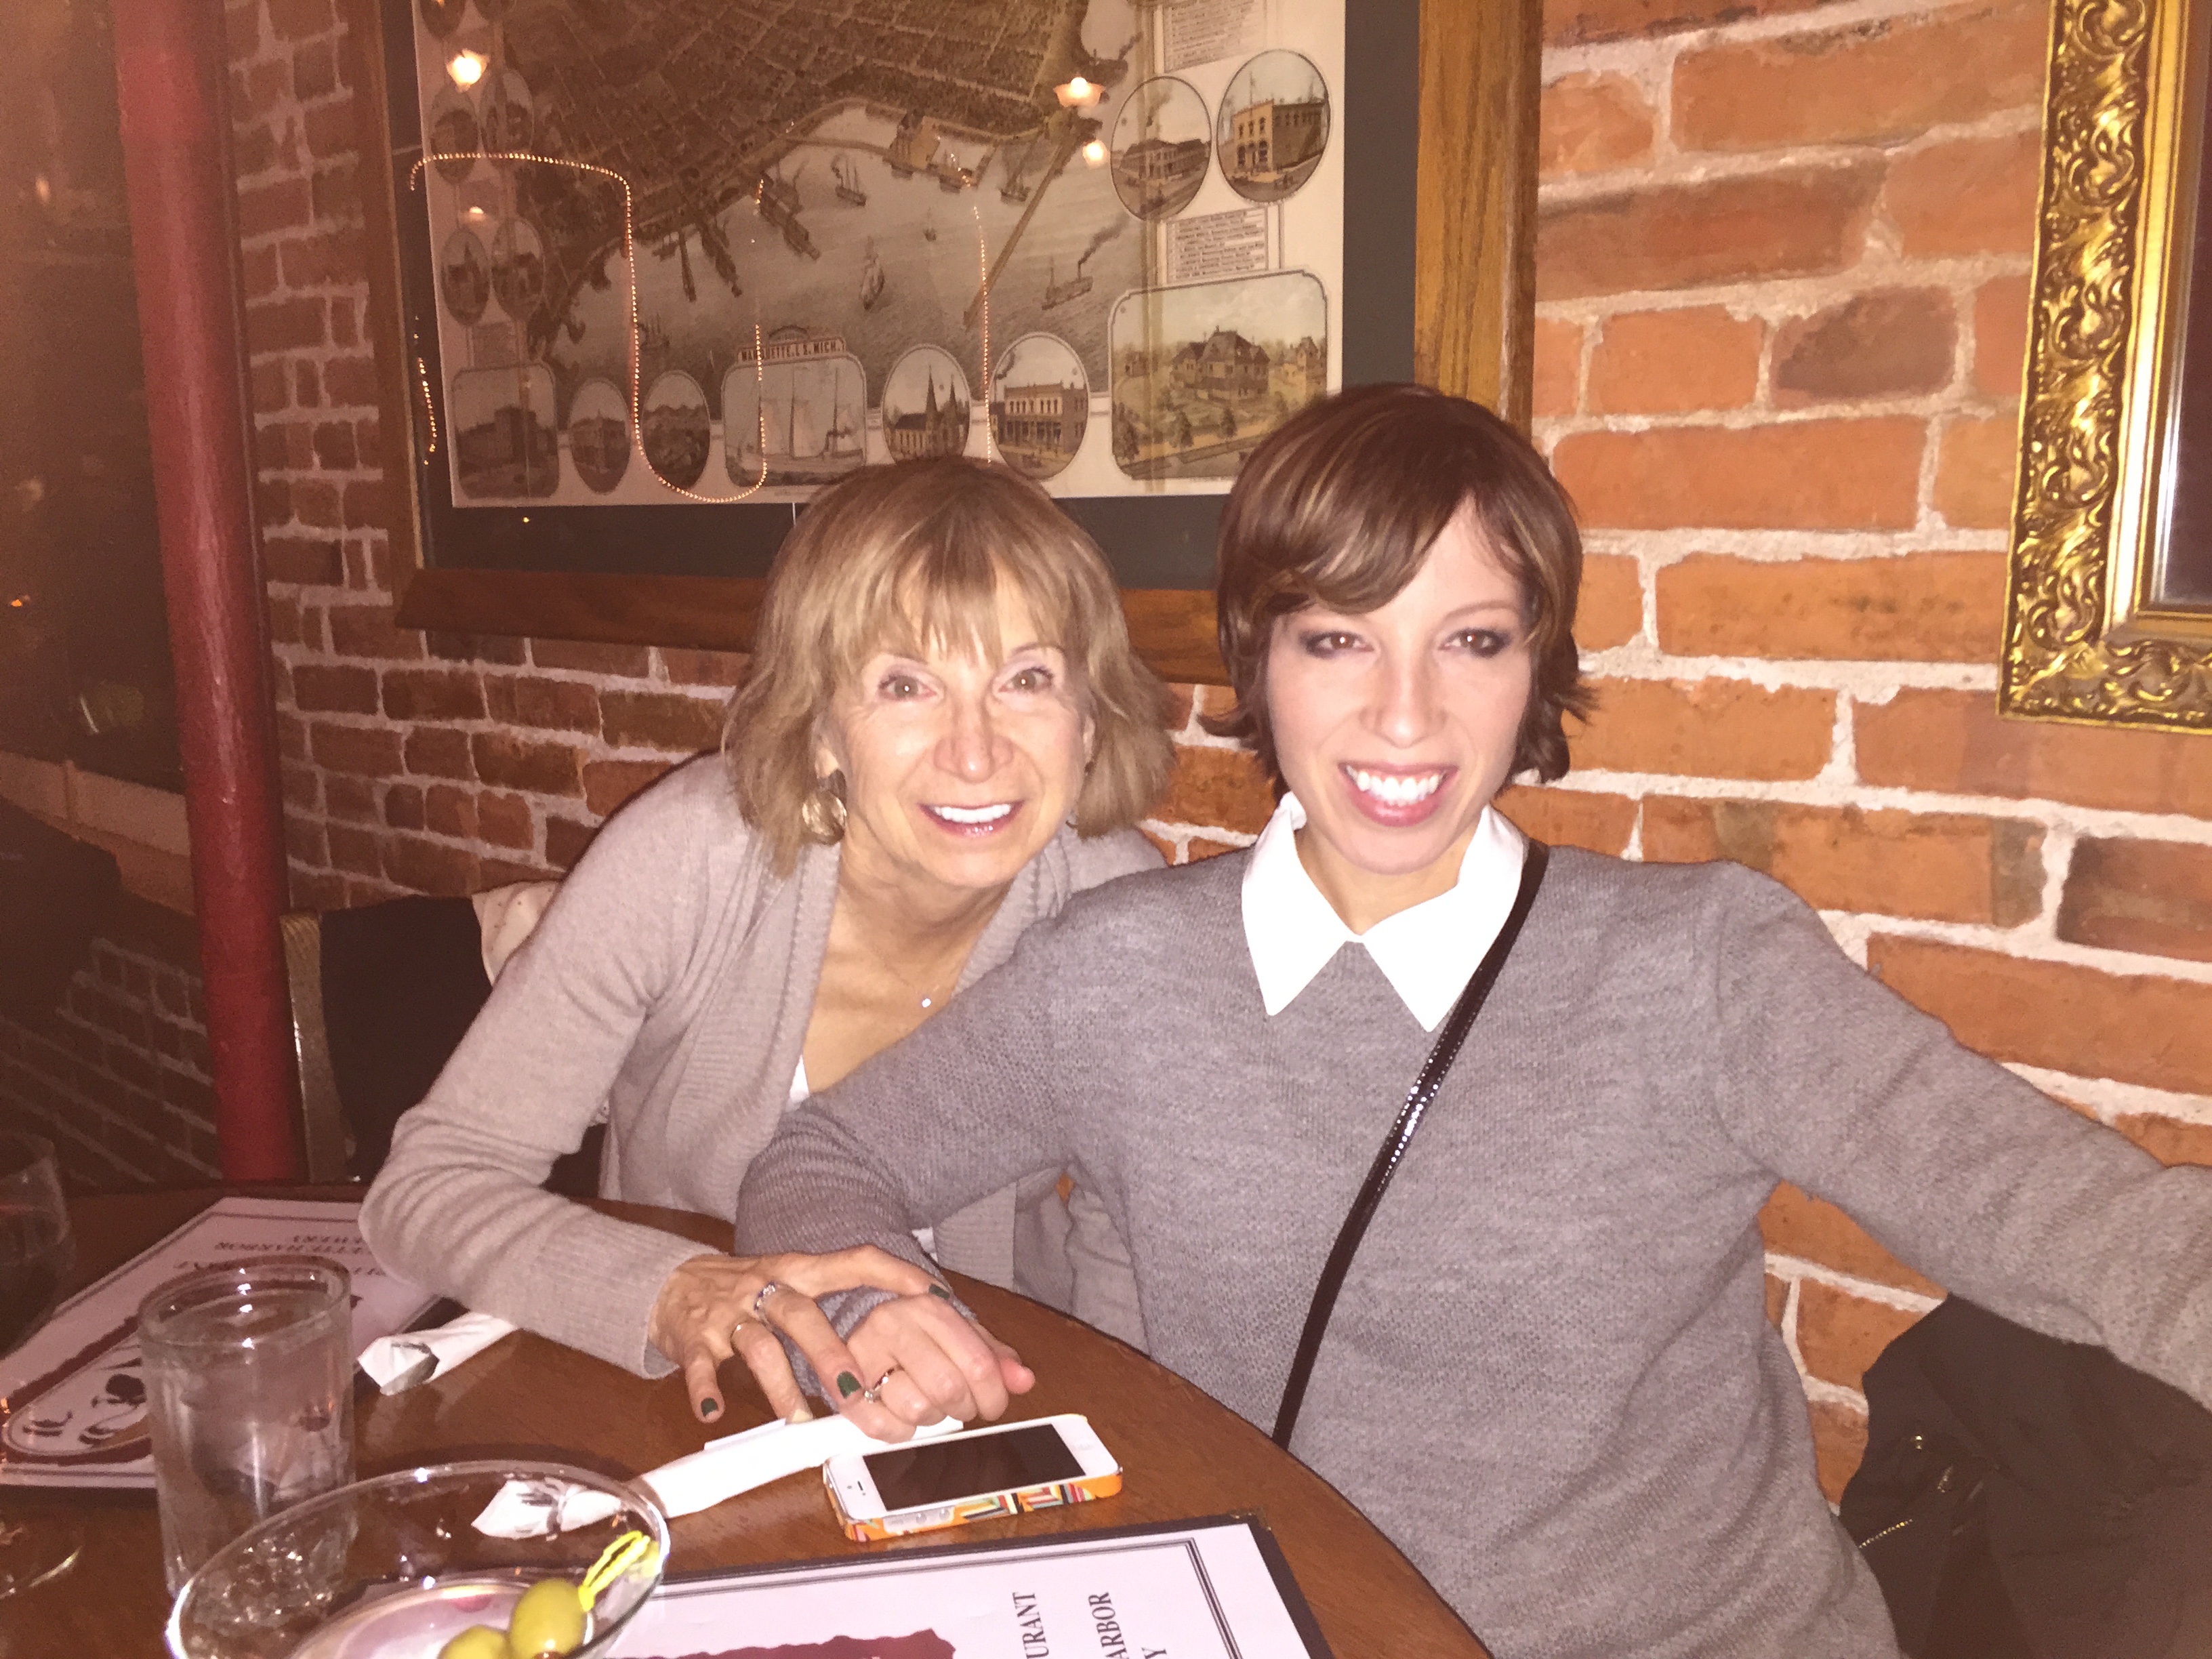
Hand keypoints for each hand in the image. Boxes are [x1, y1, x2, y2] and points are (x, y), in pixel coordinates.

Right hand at [646, 1248, 936, 1426]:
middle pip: (802, 1314)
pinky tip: (715, 1411)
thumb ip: (837, 1298)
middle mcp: (767, 1288)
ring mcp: (730, 1314)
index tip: (934, 1294)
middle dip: (830, 1353)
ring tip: (799, 1420)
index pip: (853, 1262)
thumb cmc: (747, 1290)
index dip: (893, 1274)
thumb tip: (906, 1326)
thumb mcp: (792, 1279)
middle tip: (856, 1389)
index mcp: (799, 1271)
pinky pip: (701, 1367)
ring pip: (759, 1347)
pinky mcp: (695, 1340)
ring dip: (780, 1387)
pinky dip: (706, 1390)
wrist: (672, 1283)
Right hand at [839, 1293, 1034, 1437]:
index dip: (994, 1395)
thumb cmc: (918, 1334)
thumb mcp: (959, 1333)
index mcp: (929, 1308)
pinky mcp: (843, 1387)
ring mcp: (863, 1354)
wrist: (858, 1323)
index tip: (993, 1404)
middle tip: (960, 1406)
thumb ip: (993, 1355)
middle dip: (963, 1408)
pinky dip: (899, 1431)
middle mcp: (893, 1324)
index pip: (978, 1364)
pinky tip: (903, 1416)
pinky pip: (881, 1427)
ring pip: (916, 1409)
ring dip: (930, 1417)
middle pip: (948, 1388)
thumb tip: (1024, 1380)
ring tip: (927, 1403)